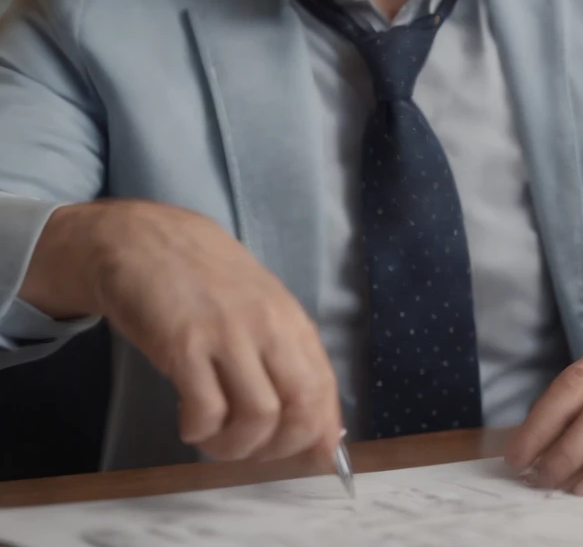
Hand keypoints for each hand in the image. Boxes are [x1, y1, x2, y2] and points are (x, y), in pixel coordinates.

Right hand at [65, 200, 340, 462]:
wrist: (143, 239)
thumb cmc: (200, 276)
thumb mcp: (256, 305)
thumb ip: (284, 355)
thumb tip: (314, 425)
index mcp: (288, 317)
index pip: (323, 388)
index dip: (316, 435)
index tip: (300, 459)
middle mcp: (266, 324)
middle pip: (300, 407)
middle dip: (279, 448)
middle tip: (249, 449)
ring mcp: (227, 332)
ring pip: (257, 418)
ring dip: (234, 446)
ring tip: (212, 436)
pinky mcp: (184, 343)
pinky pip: (207, 410)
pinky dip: (199, 430)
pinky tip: (187, 419)